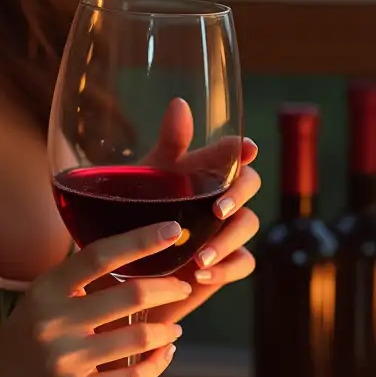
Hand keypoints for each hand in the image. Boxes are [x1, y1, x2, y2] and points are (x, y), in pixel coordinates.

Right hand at [0, 222, 192, 376]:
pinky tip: (164, 354)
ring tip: (174, 327)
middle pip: (129, 296)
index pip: (98, 254)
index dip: (140, 240)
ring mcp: (66, 361)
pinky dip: (157, 363)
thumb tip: (122, 259)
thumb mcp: (35, 305)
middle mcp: (54, 321)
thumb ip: (72, 286)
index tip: (173, 230)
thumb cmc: (15, 347)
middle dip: (167, 288)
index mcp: (44, 290)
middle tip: (183, 286)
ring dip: (166, 330)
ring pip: (138, 340)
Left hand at [143, 97, 260, 321]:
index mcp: (202, 170)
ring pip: (249, 224)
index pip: (232, 152)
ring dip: (229, 239)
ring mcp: (226, 230)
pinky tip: (201, 273)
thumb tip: (181, 103)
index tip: (247, 147)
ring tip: (201, 257)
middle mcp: (219, 196)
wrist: (125, 268)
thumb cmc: (136, 213)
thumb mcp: (147, 178)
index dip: (243, 148)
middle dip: (239, 194)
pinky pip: (244, 262)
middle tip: (218, 209)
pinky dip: (226, 268)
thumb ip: (168, 145)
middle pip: (250, 184)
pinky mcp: (227, 263)